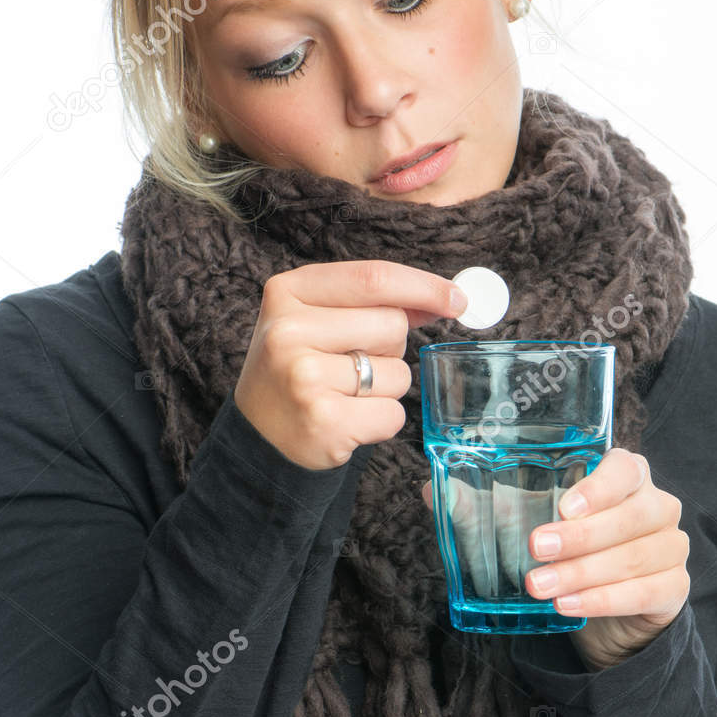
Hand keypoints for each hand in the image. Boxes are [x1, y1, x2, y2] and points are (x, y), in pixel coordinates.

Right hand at [234, 259, 466, 469]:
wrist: (258, 439)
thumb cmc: (298, 371)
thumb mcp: (318, 322)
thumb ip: (374, 304)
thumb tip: (447, 296)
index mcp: (287, 292)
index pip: (373, 277)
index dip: (424, 286)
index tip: (458, 299)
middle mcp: (289, 330)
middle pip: (392, 325)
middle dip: (390, 349)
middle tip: (350, 365)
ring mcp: (304, 376)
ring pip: (398, 373)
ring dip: (386, 389)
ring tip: (344, 396)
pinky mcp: (324, 421)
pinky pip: (393, 414)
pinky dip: (382, 422)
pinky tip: (348, 423)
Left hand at [420, 447, 689, 670]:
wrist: (604, 608)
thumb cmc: (565, 551)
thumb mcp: (524, 524)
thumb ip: (483, 504)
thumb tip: (431, 489)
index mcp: (627, 477)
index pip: (626, 467)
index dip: (601, 485)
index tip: (566, 504)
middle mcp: (657, 506)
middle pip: (631, 515)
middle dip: (581, 536)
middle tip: (536, 550)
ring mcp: (671, 547)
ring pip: (635, 556)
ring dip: (585, 573)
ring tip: (541, 588)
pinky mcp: (674, 588)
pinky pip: (644, 592)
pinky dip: (604, 600)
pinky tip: (570, 606)